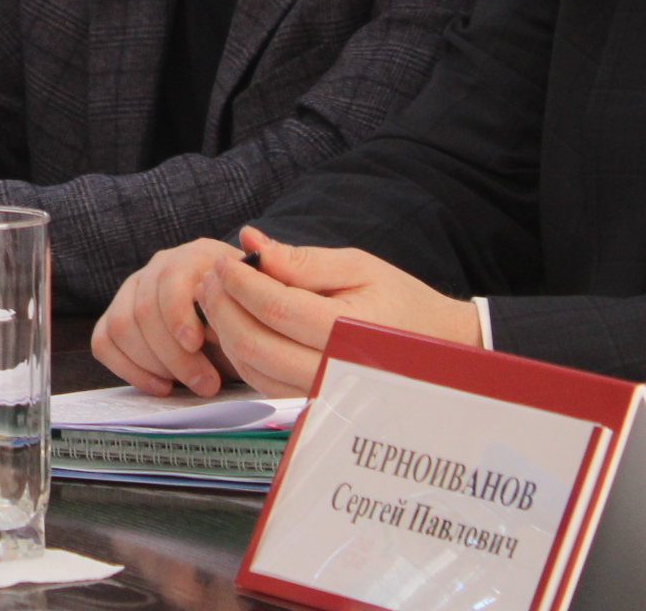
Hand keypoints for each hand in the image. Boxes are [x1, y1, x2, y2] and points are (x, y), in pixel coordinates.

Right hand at [94, 238, 252, 395]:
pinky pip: (104, 341)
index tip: (195, 345)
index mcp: (194, 257)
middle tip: (206, 384)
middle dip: (174, 355)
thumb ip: (235, 315)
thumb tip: (210, 330)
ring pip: (121, 326)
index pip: (172, 279)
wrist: (240, 318)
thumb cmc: (247, 315)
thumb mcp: (252, 311)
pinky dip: (128, 369)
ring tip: (189, 386)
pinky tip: (161, 386)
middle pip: (144, 310)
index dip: (178, 314)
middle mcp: (158, 267)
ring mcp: (133, 290)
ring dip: (155, 365)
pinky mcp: (116, 316)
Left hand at [194, 228, 480, 396]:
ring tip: (218, 296)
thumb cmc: (400, 302)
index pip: (275, 307)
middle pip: (253, 343)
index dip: (239, 282)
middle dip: (221, 307)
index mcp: (348, 332)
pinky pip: (262, 383)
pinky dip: (240, 354)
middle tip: (211, 277)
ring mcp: (321, 393)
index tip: (223, 260)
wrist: (435, 349)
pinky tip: (237, 325)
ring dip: (225, 331)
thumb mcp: (359, 267)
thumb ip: (302, 261)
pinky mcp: (311, 402)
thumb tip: (252, 242)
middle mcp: (332, 371)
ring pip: (252, 369)